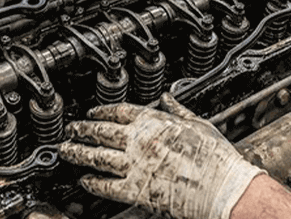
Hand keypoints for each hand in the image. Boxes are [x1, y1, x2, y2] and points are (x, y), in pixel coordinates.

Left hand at [59, 93, 264, 218]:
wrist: (223, 188)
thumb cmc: (216, 158)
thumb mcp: (199, 124)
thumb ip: (179, 110)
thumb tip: (168, 98)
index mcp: (155, 122)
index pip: (119, 111)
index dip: (101, 111)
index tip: (91, 112)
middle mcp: (140, 142)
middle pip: (101, 132)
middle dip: (82, 130)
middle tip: (70, 129)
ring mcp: (135, 166)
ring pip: (97, 157)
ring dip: (78, 153)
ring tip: (66, 150)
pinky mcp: (136, 191)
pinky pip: (106, 185)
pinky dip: (92, 182)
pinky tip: (84, 179)